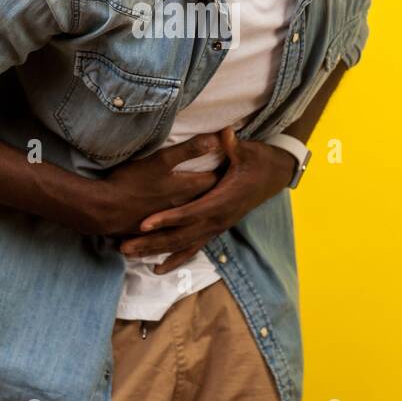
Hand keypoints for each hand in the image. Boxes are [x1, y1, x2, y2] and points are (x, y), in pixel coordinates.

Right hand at [75, 132, 223, 237]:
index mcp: (187, 189)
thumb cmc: (131, 181)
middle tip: (228, 181)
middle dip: (218, 190)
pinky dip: (186, 227)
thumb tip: (216, 138)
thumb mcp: (160, 160)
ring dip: (204, 209)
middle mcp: (185, 208)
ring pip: (196, 217)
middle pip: (208, 199)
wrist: (104, 209)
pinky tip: (187, 228)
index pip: (214, 179)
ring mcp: (172, 222)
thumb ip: (189, 150)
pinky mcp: (158, 232)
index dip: (224, 170)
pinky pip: (179, 232)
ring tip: (211, 203)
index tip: (232, 162)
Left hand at [117, 127, 296, 273]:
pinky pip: (193, 249)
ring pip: (183, 245)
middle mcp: (219, 219)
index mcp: (223, 201)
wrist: (276, 175)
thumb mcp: (247, 151)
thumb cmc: (259, 161)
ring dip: (156, 251)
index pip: (190, 213)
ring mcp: (217, 227)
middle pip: (181, 235)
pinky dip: (174, 259)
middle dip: (152, 241)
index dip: (168, 218)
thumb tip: (224, 133)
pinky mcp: (216, 230)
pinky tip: (156, 268)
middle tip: (125, 246)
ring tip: (130, 255)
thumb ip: (232, 145)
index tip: (144, 223)